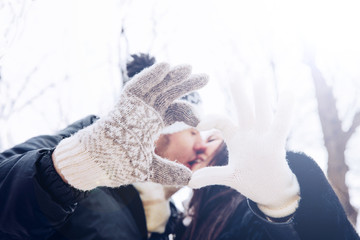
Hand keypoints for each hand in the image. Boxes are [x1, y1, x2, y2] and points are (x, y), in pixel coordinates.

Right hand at [53, 63, 207, 189]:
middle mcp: (145, 111)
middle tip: (205, 77)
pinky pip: (137, 87)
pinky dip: (150, 76)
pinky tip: (165, 66)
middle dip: (186, 84)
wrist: (96, 164)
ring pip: (156, 86)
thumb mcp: (150, 169)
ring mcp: (134, 106)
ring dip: (171, 76)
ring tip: (188, 67)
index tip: (200, 119)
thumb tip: (190, 179)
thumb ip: (169, 171)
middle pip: (169, 93)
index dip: (188, 111)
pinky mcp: (123, 105)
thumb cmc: (120, 164)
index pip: (174, 111)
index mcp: (152, 122)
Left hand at [189, 79, 299, 217]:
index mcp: (237, 138)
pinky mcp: (276, 143)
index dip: (212, 118)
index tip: (200, 124)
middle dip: (238, 91)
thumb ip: (211, 175)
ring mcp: (264, 137)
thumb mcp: (229, 177)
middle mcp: (250, 133)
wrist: (271, 190)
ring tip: (259, 77)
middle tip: (233, 71)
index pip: (222, 121)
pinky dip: (285, 111)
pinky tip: (289, 93)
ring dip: (260, 96)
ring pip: (261, 113)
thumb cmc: (250, 180)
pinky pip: (281, 126)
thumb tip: (189, 182)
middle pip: (243, 109)